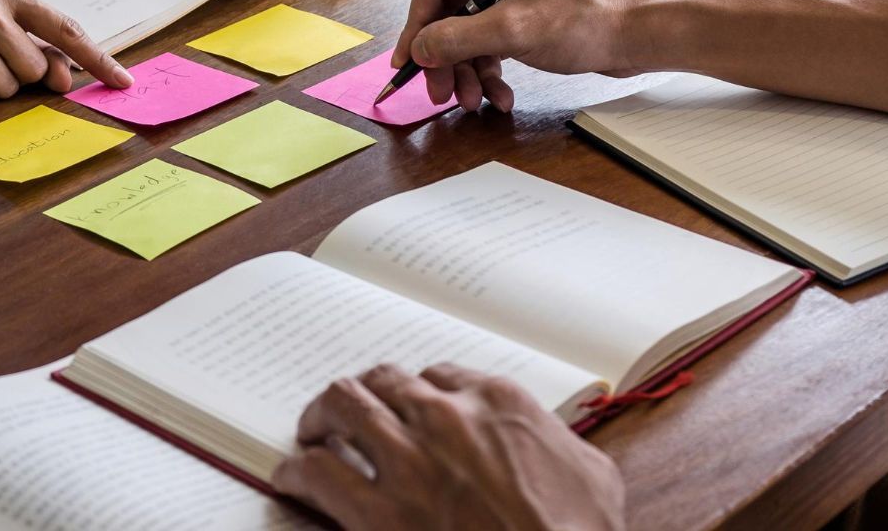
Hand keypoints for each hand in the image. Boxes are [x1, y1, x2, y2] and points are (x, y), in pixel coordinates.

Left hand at [273, 363, 628, 530]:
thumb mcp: (592, 475)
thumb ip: (558, 441)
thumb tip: (552, 440)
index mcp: (498, 402)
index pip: (439, 375)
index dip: (417, 392)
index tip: (407, 406)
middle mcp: (445, 418)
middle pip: (383, 379)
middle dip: (364, 392)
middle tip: (349, 411)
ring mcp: (407, 461)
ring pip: (341, 405)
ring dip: (321, 417)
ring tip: (312, 433)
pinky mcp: (376, 512)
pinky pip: (316, 473)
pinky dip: (299, 472)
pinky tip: (294, 480)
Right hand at [394, 0, 649, 111]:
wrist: (643, 33)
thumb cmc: (589, 21)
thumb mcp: (515, 31)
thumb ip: (458, 39)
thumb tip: (418, 49)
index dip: (416, 27)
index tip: (406, 64)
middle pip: (450, 12)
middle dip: (446, 58)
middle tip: (442, 94)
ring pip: (471, 32)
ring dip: (469, 70)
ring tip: (473, 101)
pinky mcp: (529, 10)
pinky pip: (494, 40)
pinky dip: (492, 69)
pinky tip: (500, 95)